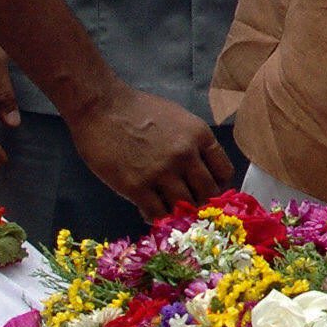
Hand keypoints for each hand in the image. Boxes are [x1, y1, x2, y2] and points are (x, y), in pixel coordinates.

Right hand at [65, 85, 233, 221]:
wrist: (102, 108)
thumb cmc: (139, 109)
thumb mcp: (179, 118)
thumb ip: (193, 143)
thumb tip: (201, 170)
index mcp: (200, 136)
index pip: (224, 172)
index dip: (218, 185)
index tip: (208, 190)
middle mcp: (186, 156)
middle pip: (208, 193)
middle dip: (201, 203)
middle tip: (190, 206)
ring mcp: (161, 172)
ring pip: (184, 207)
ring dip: (179, 213)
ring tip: (170, 211)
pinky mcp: (136, 186)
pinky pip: (157, 214)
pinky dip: (157, 218)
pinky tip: (150, 212)